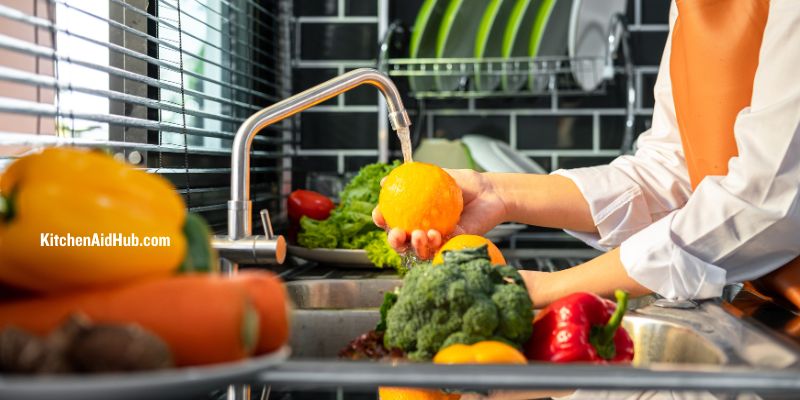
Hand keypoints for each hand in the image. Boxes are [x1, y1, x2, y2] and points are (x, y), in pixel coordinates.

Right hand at [372, 169, 507, 258]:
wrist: (490, 194)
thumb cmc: (464, 184)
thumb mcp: (437, 176)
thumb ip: (412, 178)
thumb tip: (384, 180)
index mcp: (414, 214)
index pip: (392, 219)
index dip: (381, 219)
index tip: (379, 214)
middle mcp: (421, 229)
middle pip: (400, 241)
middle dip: (393, 240)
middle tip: (397, 233)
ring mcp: (436, 241)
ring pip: (417, 251)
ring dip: (414, 245)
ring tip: (420, 234)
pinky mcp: (452, 248)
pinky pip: (438, 251)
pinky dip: (434, 245)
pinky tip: (435, 235)